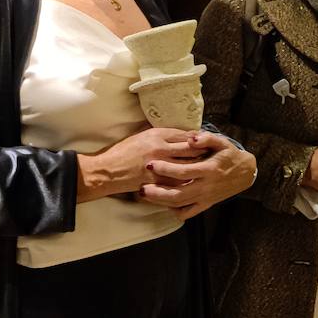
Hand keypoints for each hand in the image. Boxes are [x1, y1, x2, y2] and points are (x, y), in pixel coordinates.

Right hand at [77, 127, 200, 200]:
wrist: (107, 171)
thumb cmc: (123, 151)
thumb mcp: (142, 136)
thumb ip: (162, 135)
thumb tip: (182, 135)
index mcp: (157, 135)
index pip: (185, 135)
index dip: (198, 139)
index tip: (206, 141)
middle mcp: (160, 149)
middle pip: (190, 150)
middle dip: (202, 152)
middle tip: (210, 155)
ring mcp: (158, 167)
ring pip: (187, 166)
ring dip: (197, 168)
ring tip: (204, 168)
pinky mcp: (155, 182)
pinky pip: (177, 182)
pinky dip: (186, 181)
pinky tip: (192, 181)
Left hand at [140, 132, 258, 219]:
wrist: (246, 172)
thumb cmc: (230, 154)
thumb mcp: (222, 142)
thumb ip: (206, 138)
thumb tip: (190, 138)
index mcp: (209, 169)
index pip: (184, 171)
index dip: (165, 169)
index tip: (150, 164)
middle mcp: (207, 186)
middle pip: (178, 193)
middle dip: (158, 191)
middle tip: (142, 187)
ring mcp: (206, 197)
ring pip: (180, 204)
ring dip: (161, 202)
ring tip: (146, 195)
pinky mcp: (207, 204)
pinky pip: (189, 212)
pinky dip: (175, 211)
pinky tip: (164, 204)